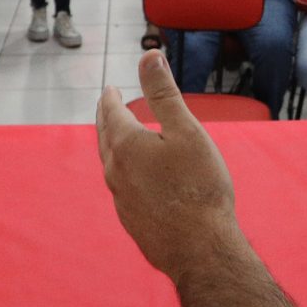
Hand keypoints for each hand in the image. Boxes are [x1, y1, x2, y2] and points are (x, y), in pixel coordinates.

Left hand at [96, 51, 242, 279]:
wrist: (201, 250)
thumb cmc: (199, 187)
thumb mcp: (187, 131)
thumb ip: (164, 93)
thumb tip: (148, 55)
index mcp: (126, 146)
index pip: (111, 113)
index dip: (110, 98)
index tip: (110, 89)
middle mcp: (116, 172)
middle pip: (105, 138)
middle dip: (106, 119)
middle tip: (108, 108)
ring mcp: (121, 200)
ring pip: (111, 165)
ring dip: (113, 147)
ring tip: (120, 140)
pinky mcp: (131, 221)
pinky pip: (122, 189)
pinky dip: (125, 174)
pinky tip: (138, 181)